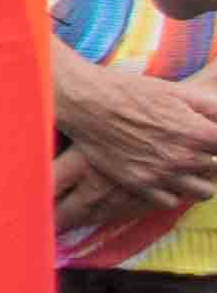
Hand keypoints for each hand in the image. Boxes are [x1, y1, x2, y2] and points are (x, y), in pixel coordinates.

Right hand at [53, 49, 216, 214]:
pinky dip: (173, 191)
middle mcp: (186, 157)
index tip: (209, 140)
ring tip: (183, 166)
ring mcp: (164, 174)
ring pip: (203, 192)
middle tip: (191, 146)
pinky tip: (164, 176)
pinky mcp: (141, 184)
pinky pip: (172, 201)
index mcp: (200, 132)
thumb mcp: (177, 91)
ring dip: (197, 179)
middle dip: (207, 157)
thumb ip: (211, 106)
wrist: (88, 103)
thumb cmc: (132, 92)